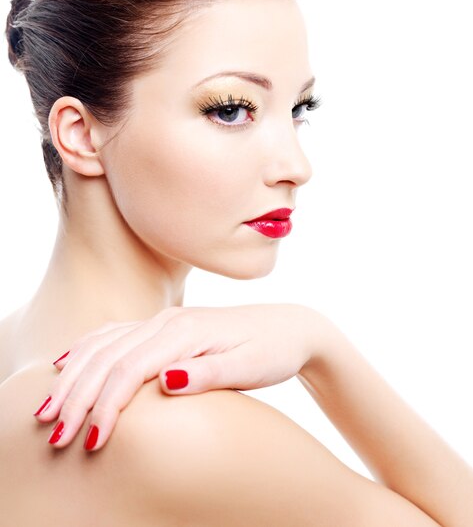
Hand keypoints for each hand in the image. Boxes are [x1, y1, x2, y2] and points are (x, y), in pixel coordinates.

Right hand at [33, 303, 328, 450]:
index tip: (91, 441)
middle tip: (54, 434)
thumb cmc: (273, 350)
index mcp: (185, 332)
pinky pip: (114, 334)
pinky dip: (86, 350)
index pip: (129, 369)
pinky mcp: (164, 325)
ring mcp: (163, 320)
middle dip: (77, 395)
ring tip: (48, 407)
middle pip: (107, 357)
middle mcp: (167, 321)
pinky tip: (68, 363)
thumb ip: (209, 373)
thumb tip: (166, 380)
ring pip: (104, 344)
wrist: (289, 326)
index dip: (106, 406)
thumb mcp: (250, 366)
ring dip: (74, 376)